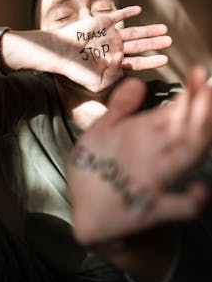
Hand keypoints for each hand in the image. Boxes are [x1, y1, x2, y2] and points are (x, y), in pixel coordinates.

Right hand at [1, 6, 169, 91]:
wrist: (59, 54)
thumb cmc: (76, 71)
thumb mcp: (97, 83)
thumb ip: (114, 76)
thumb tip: (124, 62)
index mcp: (114, 62)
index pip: (136, 62)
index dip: (151, 61)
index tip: (165, 60)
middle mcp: (114, 48)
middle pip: (139, 45)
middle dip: (154, 44)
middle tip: (169, 42)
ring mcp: (108, 34)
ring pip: (133, 31)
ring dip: (148, 30)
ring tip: (164, 29)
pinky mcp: (101, 22)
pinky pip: (117, 15)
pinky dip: (127, 12)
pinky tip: (139, 10)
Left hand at [67, 65, 211, 244]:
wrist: (83, 206)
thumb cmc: (94, 167)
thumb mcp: (102, 132)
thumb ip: (120, 108)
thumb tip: (138, 82)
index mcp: (144, 134)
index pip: (174, 111)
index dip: (189, 93)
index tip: (198, 72)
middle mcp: (154, 154)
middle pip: (185, 129)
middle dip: (200, 109)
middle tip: (209, 89)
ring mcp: (154, 180)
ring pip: (185, 157)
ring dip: (200, 139)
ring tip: (208, 118)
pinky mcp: (148, 209)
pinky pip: (175, 208)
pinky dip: (191, 203)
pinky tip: (198, 193)